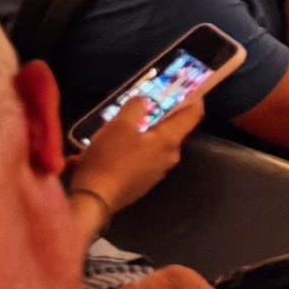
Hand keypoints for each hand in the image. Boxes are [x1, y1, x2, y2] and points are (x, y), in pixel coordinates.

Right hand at [66, 88, 201, 222]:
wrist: (93, 200)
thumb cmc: (110, 158)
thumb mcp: (119, 126)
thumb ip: (135, 108)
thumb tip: (145, 101)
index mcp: (169, 141)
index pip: (193, 116)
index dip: (194, 100)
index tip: (192, 88)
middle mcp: (168, 158)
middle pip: (171, 130)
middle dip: (160, 116)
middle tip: (146, 103)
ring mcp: (155, 173)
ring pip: (151, 145)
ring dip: (138, 134)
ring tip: (117, 125)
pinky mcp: (140, 183)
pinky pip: (137, 159)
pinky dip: (126, 150)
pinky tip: (104, 149)